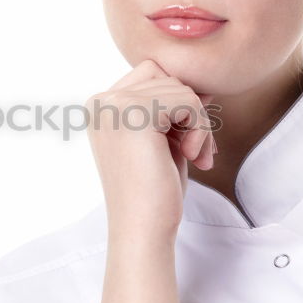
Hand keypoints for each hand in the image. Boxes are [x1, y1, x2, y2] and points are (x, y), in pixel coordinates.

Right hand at [84, 58, 215, 238]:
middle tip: (196, 152)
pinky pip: (188, 102)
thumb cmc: (154, 190)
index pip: (150, 73)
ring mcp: (113, 106)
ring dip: (198, 124)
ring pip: (180, 89)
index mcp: (100, 107)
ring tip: (194, 157)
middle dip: (190, 113)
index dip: (177, 102)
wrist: (142, 229)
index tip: (187, 140)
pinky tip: (192, 157)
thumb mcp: (162, 140)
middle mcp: (100, 102)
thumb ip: (172, 109)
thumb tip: (202, 87)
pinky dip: (201, 129)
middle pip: (166, 77)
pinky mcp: (133, 116)